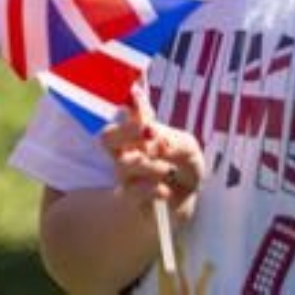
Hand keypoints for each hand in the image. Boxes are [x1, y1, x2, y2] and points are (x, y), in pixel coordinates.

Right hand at [99, 100, 202, 220]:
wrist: (187, 201)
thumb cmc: (184, 167)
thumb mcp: (188, 148)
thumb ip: (173, 141)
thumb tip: (156, 141)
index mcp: (139, 131)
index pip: (128, 112)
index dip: (130, 102)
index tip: (136, 92)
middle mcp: (127, 150)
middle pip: (107, 137)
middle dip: (126, 131)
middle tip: (149, 132)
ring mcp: (126, 175)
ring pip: (123, 165)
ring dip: (149, 165)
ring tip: (168, 170)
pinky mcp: (130, 199)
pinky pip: (133, 191)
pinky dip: (151, 189)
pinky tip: (165, 191)